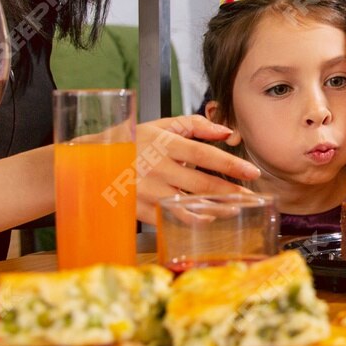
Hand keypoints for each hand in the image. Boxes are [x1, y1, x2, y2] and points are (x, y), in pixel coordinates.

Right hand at [133, 115, 261, 225]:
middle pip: (200, 182)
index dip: (230, 164)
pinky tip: (207, 219)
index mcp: (163, 143)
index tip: (252, 172)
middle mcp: (155, 167)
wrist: (93, 162)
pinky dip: (191, 221)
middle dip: (230, 191)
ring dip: (216, 209)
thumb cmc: (133, 142)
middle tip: (250, 196)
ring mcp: (146, 190)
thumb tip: (225, 131)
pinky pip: (170, 217)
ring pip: (188, 204)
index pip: (203, 154)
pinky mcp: (138, 208)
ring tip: (235, 209)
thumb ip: (194, 124)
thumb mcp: (160, 126)